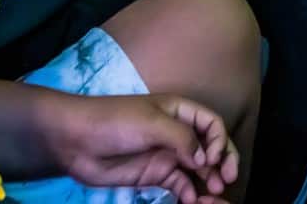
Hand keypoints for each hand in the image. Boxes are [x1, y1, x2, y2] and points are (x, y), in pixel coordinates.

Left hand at [42, 90, 237, 203]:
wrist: (77, 141)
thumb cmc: (116, 122)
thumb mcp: (152, 123)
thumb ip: (182, 138)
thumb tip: (205, 159)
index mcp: (181, 112)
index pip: (211, 124)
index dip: (219, 140)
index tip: (214, 158)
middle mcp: (178, 133)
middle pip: (209, 146)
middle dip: (223, 161)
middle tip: (229, 179)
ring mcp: (166, 155)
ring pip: (197, 168)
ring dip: (209, 178)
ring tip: (215, 193)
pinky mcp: (153, 175)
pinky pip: (179, 183)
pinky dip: (189, 191)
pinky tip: (192, 199)